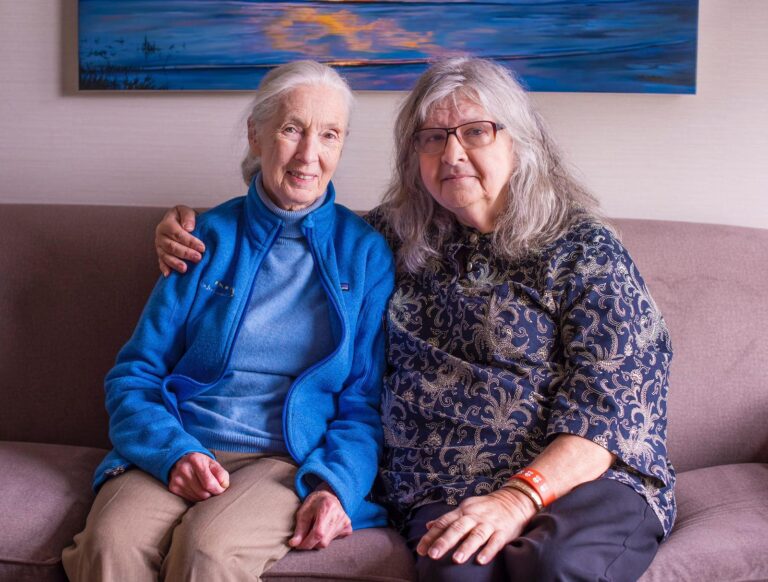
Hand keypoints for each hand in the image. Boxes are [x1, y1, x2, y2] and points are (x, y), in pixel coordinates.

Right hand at [155, 205, 204, 276]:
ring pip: (166, 256)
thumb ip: (188, 216)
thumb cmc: (184, 218)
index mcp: (166, 224)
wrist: (177, 222)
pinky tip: (169, 275)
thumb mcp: (186, 211)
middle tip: (198, 258)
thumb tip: (189, 228)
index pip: (178, 234)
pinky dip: (164, 268)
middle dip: (185, 253)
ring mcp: (159, 246)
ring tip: (185, 269)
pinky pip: (161, 262)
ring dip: (175, 263)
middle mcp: (160, 235)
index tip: (202, 247)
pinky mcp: (160, 254)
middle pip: (172, 246)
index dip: (190, 241)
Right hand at [168, 452, 229, 501]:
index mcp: (195, 460)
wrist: (181, 461)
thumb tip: (224, 486)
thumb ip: (221, 474)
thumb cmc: (201, 463)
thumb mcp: (213, 463)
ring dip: (204, 496)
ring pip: (197, 498)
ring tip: (205, 488)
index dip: (218, 489)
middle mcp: (184, 469)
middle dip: (212, 493)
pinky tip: (196, 489)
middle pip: (203, 493)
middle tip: (214, 489)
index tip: (222, 489)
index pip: (209, 483)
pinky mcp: (173, 488)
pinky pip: (189, 499)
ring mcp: (177, 479)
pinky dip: (196, 497)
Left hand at [289, 482, 351, 549]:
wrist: (330, 496)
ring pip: (328, 542)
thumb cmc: (314, 503)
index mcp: (327, 507)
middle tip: (304, 538)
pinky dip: (326, 538)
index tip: (298, 545)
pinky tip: (325, 529)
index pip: (318, 534)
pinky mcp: (348, 528)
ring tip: (315, 529)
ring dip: (318, 541)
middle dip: (311, 543)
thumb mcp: (303, 512)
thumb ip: (299, 529)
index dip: (306, 543)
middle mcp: (339, 515)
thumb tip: (294, 544)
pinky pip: (334, 540)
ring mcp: (346, 522)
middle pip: (323, 541)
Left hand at [416, 487, 536, 565]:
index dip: (431, 536)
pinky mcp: (503, 532)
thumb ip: (447, 518)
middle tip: (433, 555)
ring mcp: (489, 524)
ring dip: (466, 547)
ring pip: (476, 535)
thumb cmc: (485, 508)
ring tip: (456, 560)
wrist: (513, 501)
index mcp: (462, 512)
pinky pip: (495, 542)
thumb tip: (428, 526)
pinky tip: (481, 561)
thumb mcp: (464, 509)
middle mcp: (474, 517)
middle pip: (457, 528)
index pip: (443, 523)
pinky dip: (488, 551)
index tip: (420, 550)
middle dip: (444, 541)